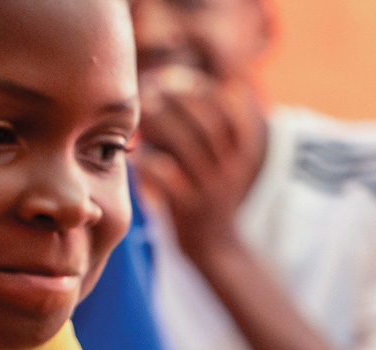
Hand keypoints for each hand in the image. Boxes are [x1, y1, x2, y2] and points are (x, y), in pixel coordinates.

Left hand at [136, 76, 267, 266]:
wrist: (215, 246)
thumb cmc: (205, 192)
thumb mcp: (217, 158)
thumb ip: (198, 125)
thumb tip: (163, 82)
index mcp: (242, 152)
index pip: (229, 108)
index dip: (199, 88)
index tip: (171, 78)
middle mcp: (232, 169)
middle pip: (208, 121)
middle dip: (175, 100)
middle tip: (147, 89)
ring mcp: (212, 188)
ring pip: (187, 145)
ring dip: (159, 124)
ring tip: (138, 116)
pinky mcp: (191, 208)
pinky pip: (166, 176)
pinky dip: (146, 161)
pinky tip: (133, 156)